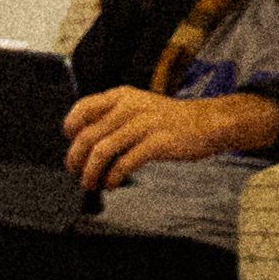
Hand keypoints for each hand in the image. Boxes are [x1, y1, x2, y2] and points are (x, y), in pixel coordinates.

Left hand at [61, 86, 277, 186]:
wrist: (208, 123)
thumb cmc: (169, 119)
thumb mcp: (138, 107)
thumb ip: (112, 117)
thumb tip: (81, 139)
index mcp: (122, 96)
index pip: (83, 108)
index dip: (70, 127)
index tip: (69, 142)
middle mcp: (130, 107)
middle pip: (88, 134)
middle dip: (76, 157)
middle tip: (74, 170)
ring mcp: (144, 124)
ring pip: (103, 151)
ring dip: (91, 171)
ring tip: (90, 182)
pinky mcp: (157, 143)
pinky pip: (125, 163)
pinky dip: (113, 176)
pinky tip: (112, 183)